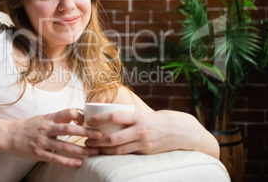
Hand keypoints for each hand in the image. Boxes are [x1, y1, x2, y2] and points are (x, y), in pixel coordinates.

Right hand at [5, 108, 101, 167]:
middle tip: (99, 135)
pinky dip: (68, 162)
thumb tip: (76, 116)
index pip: (67, 112)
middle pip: (69, 130)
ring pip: (64, 146)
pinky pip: (55, 158)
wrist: (8, 135)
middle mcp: (46, 128)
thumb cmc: (28, 126)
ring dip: (81, 150)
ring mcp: (42, 142)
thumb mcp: (43, 117)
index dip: (80, 116)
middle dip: (86, 133)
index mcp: (48, 118)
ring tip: (94, 152)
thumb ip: (59, 117)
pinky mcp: (38, 154)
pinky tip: (78, 163)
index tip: (90, 121)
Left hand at [84, 110, 211, 155]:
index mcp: (138, 117)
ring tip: (91, 148)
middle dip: (96, 139)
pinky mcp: (146, 152)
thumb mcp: (144, 114)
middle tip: (85, 139)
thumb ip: (129, 116)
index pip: (114, 116)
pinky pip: (126, 154)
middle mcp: (140, 130)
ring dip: (102, 150)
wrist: (182, 131)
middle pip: (113, 137)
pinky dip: (114, 154)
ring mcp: (143, 143)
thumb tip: (108, 116)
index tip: (87, 120)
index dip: (98, 119)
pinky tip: (105, 153)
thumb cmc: (159, 119)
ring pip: (118, 149)